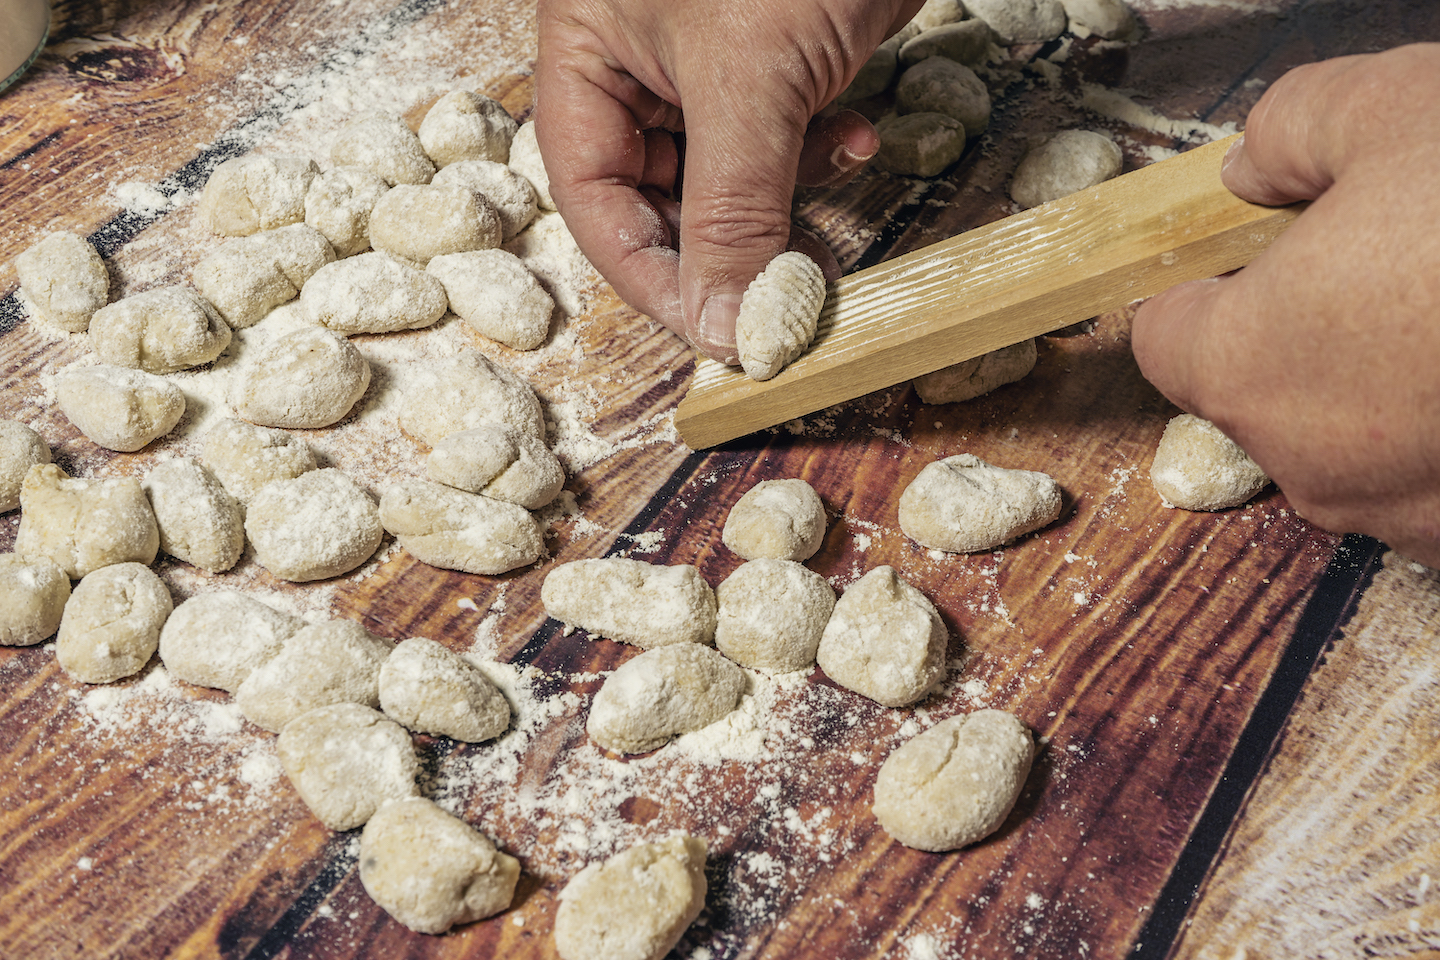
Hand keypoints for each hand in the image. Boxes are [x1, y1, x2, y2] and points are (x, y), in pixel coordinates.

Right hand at [534, 0, 921, 360]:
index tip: (712, 331)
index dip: (649, 272)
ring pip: (727, 177)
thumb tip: (724, 324)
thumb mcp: (750, 78)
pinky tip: (857, 144)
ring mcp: (713, 62)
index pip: (595, 197)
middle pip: (658, 196)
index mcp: (589, 54)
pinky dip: (819, 159)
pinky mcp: (779, 58)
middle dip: (723, 248)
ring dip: (781, 209)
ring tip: (825, 220)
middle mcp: (640, 63)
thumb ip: (732, 208)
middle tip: (780, 295)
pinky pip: (782, 140)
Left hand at [1132, 44, 1439, 564]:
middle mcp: (1309, 462)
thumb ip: (1287, 133)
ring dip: (1391, 381)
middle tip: (1390, 255)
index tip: (1250, 247)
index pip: (1167, 337)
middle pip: (1264, 389)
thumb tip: (1251, 171)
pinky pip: (1436, 471)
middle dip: (1306, 325)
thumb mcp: (1393, 108)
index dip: (1202, 282)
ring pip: (1357, 437)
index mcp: (1248, 364)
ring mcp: (1403, 516)